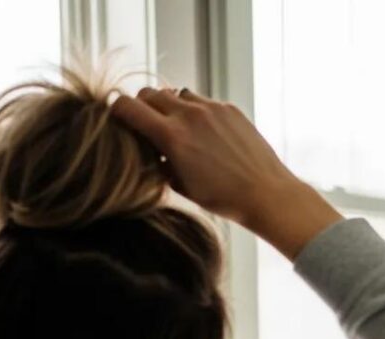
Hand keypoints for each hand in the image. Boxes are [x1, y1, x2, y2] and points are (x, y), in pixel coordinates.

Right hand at [111, 87, 341, 257]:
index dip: (117, 112)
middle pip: (149, 94)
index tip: (118, 120)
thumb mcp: (183, 187)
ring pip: (176, 93)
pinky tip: (207, 134)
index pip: (127, 107)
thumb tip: (150, 151)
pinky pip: (203, 101)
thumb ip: (160, 163)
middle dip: (143, 107)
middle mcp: (189, 116)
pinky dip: (197, 112)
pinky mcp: (229, 109)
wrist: (267, 194)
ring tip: (180, 129)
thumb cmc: (225, 199)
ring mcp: (211, 109)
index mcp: (172, 137)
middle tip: (148, 125)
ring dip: (171, 107)